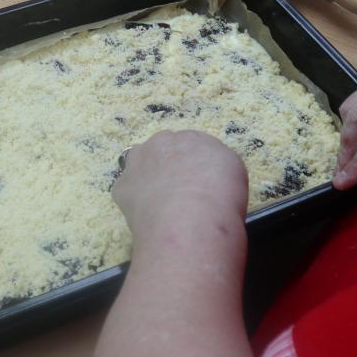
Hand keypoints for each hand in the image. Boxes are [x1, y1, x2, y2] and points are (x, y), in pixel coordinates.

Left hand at [113, 131, 247, 240]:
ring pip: (139, 164)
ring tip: (158, 204)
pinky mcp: (122, 185)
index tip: (198, 184)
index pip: (191, 146)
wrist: (191, 219)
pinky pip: (127, 190)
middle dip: (168, 166)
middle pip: (163, 149)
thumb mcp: (235, 173)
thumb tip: (207, 174)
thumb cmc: (222, 197)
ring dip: (146, 177)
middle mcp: (164, 142)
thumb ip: (217, 166)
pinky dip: (133, 201)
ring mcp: (139, 161)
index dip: (194, 166)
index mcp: (195, 137)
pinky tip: (146, 216)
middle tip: (179, 193)